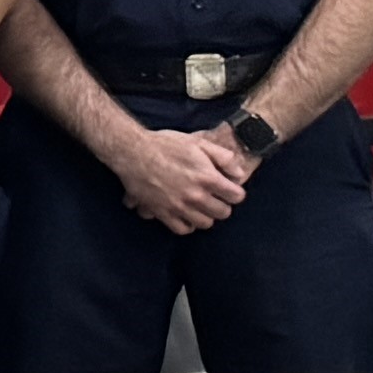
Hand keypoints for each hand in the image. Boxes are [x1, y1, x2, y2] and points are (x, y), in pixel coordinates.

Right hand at [106, 121, 250, 235]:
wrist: (133, 152)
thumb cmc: (166, 145)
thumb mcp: (198, 143)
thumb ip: (224, 157)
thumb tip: (239, 174)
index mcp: (208, 178)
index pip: (236, 196)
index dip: (235, 191)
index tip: (228, 188)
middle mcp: (196, 196)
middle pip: (223, 213)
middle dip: (223, 204)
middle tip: (215, 197)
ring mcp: (179, 207)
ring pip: (205, 223)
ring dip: (206, 215)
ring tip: (201, 207)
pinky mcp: (162, 213)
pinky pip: (182, 229)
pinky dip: (187, 225)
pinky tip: (186, 215)